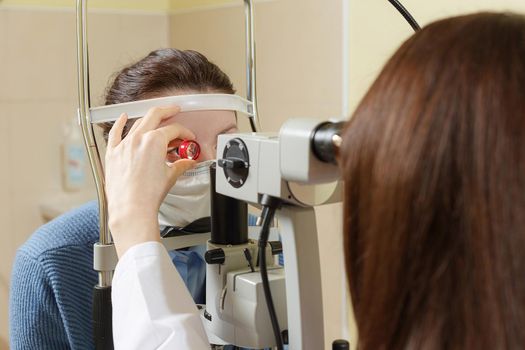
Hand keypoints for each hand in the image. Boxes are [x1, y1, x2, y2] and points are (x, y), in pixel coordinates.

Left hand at [105, 106, 196, 256]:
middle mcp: (137, 139)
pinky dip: (120, 123)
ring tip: (157, 122)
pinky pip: (115, 132)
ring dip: (149, 120)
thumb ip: (181, 164)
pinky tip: (124, 117)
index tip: (188, 138)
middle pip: (155, 116)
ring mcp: (123, 145)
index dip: (184, 133)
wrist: (131, 209)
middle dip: (167, 111)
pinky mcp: (113, 153)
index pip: (174, 130)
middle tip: (174, 110)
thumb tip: (187, 162)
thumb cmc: (148, 195)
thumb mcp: (170, 176)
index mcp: (154, 141)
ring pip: (137, 123)